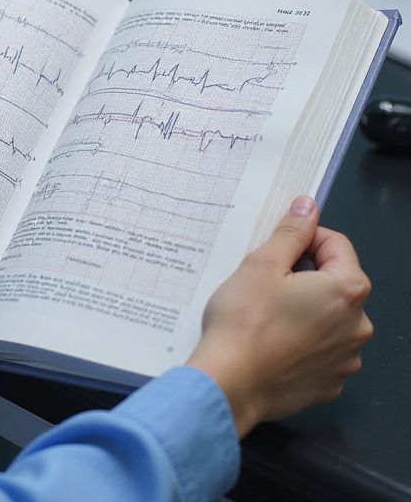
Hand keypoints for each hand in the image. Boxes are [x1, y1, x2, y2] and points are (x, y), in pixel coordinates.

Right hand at [186, 195, 371, 437]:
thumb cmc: (244, 320)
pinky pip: (322, 349)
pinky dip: (303, 340)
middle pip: (335, 282)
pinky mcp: (330, 383)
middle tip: (264, 283)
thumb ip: (291, 232)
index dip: (303, 238)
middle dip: (305, 275)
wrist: (231, 383)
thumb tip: (308, 206)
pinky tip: (272, 342)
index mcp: (346, 290)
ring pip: (329, 317)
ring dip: (305, 309)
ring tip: (266, 315)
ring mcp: (347, 359)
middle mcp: (358, 326)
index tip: (274, 250)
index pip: (336, 244)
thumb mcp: (261, 264)